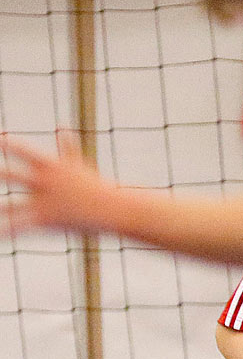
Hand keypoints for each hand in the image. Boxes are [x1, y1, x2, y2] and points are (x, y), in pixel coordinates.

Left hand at [0, 130, 116, 236]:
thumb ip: (66, 146)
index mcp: (51, 165)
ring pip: (10, 206)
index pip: (24, 150)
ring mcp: (44, 201)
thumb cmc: (99, 187)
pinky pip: (20, 226)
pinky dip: (6, 231)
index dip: (7, 144)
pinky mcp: (46, 219)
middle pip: (10, 176)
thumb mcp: (81, 165)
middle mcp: (44, 181)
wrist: (116, 209)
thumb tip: (62, 126)